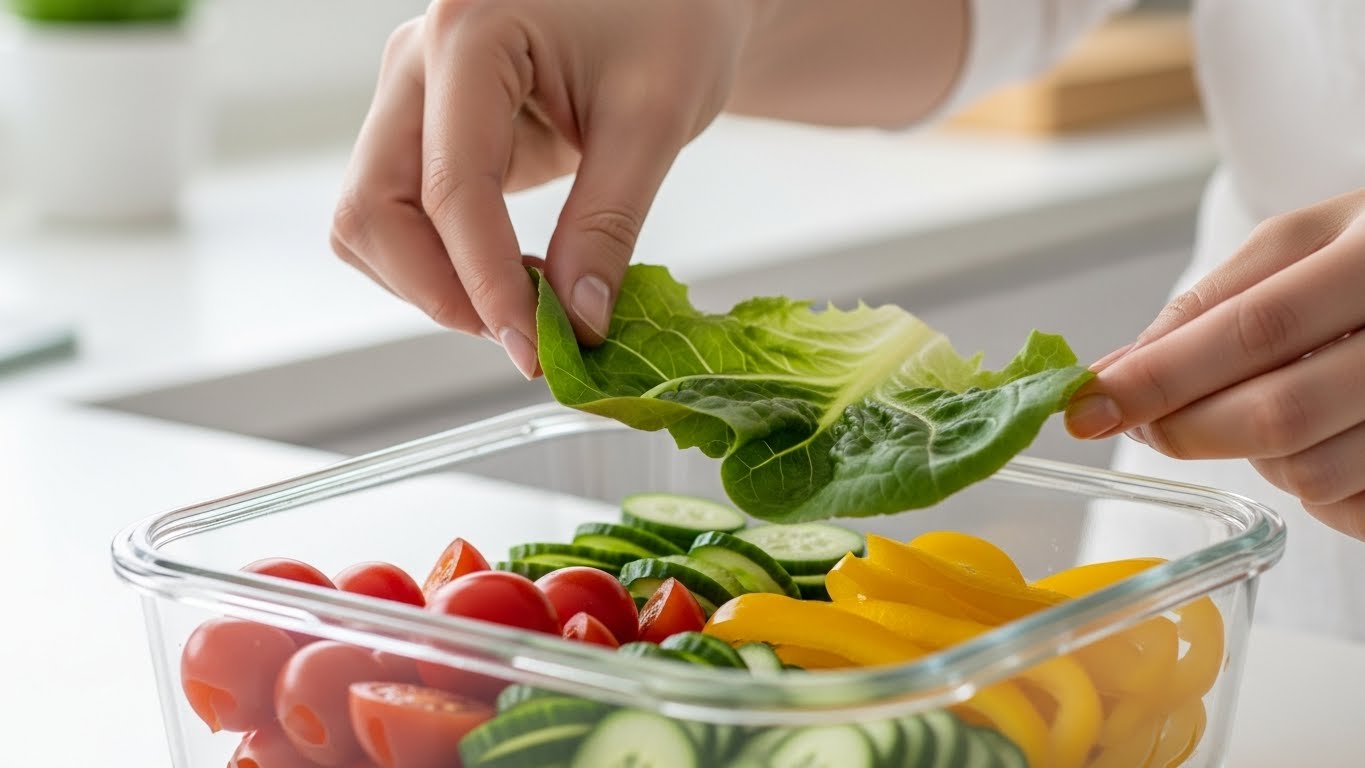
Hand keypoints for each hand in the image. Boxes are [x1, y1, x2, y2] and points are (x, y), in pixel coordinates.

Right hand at [329, 0, 760, 377]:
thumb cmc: (672, 17)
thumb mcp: (656, 118)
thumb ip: (609, 225)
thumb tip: (575, 324)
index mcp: (470, 34)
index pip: (452, 188)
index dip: (487, 284)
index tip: (534, 350)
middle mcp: (417, 60)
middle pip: (375, 208)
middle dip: (440, 290)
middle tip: (523, 338)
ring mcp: (412, 93)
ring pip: (370, 219)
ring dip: (432, 282)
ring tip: (523, 304)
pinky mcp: (426, 126)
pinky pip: (400, 214)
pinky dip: (440, 261)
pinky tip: (510, 272)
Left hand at [1066, 188, 1364, 540]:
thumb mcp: (1302, 243)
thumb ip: (1207, 307)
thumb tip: (1112, 374)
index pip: (1254, 330)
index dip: (1160, 377)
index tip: (1085, 407)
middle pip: (1279, 415)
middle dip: (1187, 429)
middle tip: (1143, 423)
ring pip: (1311, 473)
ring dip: (1257, 457)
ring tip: (1268, 405)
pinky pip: (1350, 510)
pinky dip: (1317, 486)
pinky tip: (1329, 433)